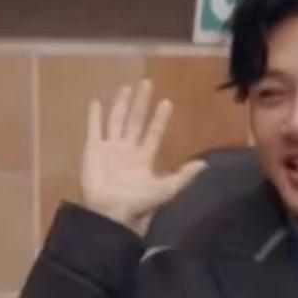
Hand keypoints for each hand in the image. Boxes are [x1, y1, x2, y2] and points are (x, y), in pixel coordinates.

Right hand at [79, 79, 207, 237]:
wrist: (110, 214)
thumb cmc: (138, 204)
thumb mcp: (166, 190)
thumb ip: (183, 176)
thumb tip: (205, 164)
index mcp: (144, 158)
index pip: (154, 133)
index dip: (160, 118)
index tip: (167, 102)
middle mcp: (127, 150)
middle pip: (135, 121)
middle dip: (141, 103)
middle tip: (147, 83)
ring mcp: (109, 149)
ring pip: (116, 120)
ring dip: (121, 104)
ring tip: (126, 87)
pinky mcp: (93, 150)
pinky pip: (94, 129)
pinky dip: (94, 116)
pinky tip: (96, 102)